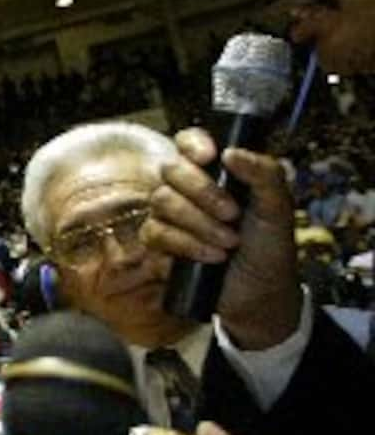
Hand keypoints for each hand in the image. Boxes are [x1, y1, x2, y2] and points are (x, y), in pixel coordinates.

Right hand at [142, 128, 299, 348]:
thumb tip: (231, 153)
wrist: (260, 293)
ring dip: (198, 223)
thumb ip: (264, 174)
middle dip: (201, 191)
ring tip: (228, 242)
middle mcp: (188, 189)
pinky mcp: (160, 243)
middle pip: (171, 170)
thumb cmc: (270, 247)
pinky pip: (155, 233)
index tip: (210, 157)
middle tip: (232, 214)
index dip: (192, 143)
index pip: (188, 141)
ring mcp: (170, 215)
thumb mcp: (279, 208)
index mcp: (216, 172)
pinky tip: (211, 256)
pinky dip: (185, 244)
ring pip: (161, 201)